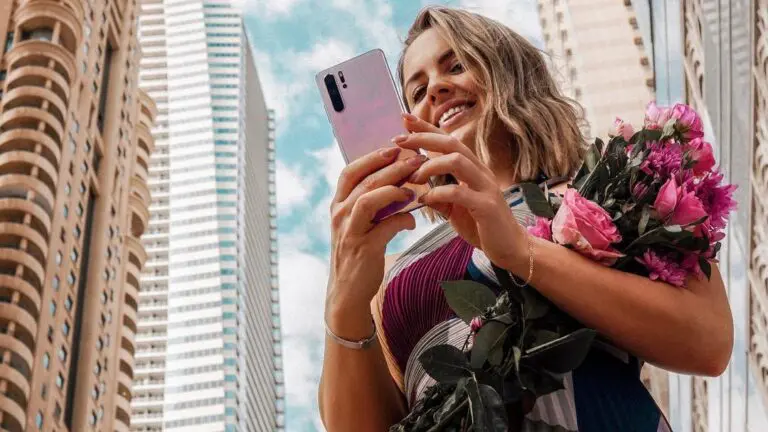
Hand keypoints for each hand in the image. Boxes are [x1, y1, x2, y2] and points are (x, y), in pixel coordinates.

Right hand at [327, 146, 425, 336]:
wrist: (347, 292)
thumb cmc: (358, 253)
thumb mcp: (358, 225)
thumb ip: (371, 204)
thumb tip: (398, 181)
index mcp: (338, 205)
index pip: (350, 171)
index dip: (371, 157)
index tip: (393, 149)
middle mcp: (340, 215)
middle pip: (365, 181)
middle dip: (393, 168)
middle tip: (417, 160)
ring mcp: (349, 231)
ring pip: (369, 198)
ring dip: (395, 189)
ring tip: (414, 189)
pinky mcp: (363, 248)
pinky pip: (385, 226)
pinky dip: (402, 220)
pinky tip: (412, 222)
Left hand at [393, 113, 527, 269]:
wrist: (510, 248)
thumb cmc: (483, 227)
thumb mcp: (455, 210)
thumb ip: (439, 197)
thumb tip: (418, 191)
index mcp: (473, 169)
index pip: (449, 141)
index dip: (427, 128)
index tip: (404, 119)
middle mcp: (481, 172)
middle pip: (452, 143)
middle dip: (424, 138)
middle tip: (399, 141)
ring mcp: (486, 187)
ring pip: (457, 161)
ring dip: (430, 165)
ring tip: (413, 177)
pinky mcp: (487, 206)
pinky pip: (459, 192)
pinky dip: (438, 193)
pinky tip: (425, 200)